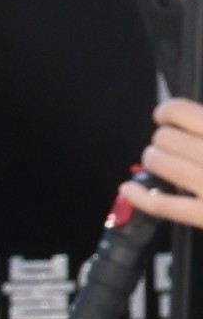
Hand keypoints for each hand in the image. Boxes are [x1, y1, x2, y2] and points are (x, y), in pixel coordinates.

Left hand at [137, 98, 202, 235]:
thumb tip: (192, 116)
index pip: (182, 112)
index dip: (167, 111)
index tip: (165, 116)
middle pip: (167, 139)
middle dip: (163, 139)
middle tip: (169, 142)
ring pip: (162, 166)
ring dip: (154, 159)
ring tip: (157, 159)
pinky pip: (166, 206)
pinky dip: (141, 198)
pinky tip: (127, 189)